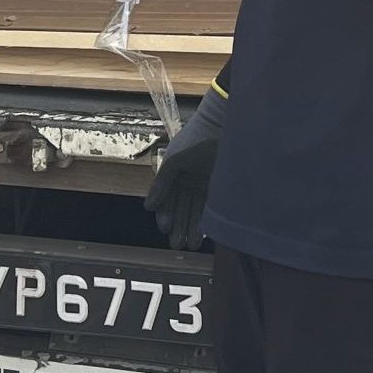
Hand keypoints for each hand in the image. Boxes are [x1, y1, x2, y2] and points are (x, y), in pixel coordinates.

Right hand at [144, 89, 225, 250]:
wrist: (225, 127)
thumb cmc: (197, 140)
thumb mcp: (176, 161)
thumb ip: (162, 183)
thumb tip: (147, 207)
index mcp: (174, 174)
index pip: (166, 200)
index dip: (165, 214)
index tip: (165, 228)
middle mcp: (188, 181)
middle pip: (180, 209)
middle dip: (178, 227)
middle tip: (177, 245)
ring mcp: (204, 184)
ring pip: (195, 211)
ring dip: (191, 228)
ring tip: (190, 245)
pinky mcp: (218, 187)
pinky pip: (209, 208)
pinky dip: (205, 221)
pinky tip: (203, 234)